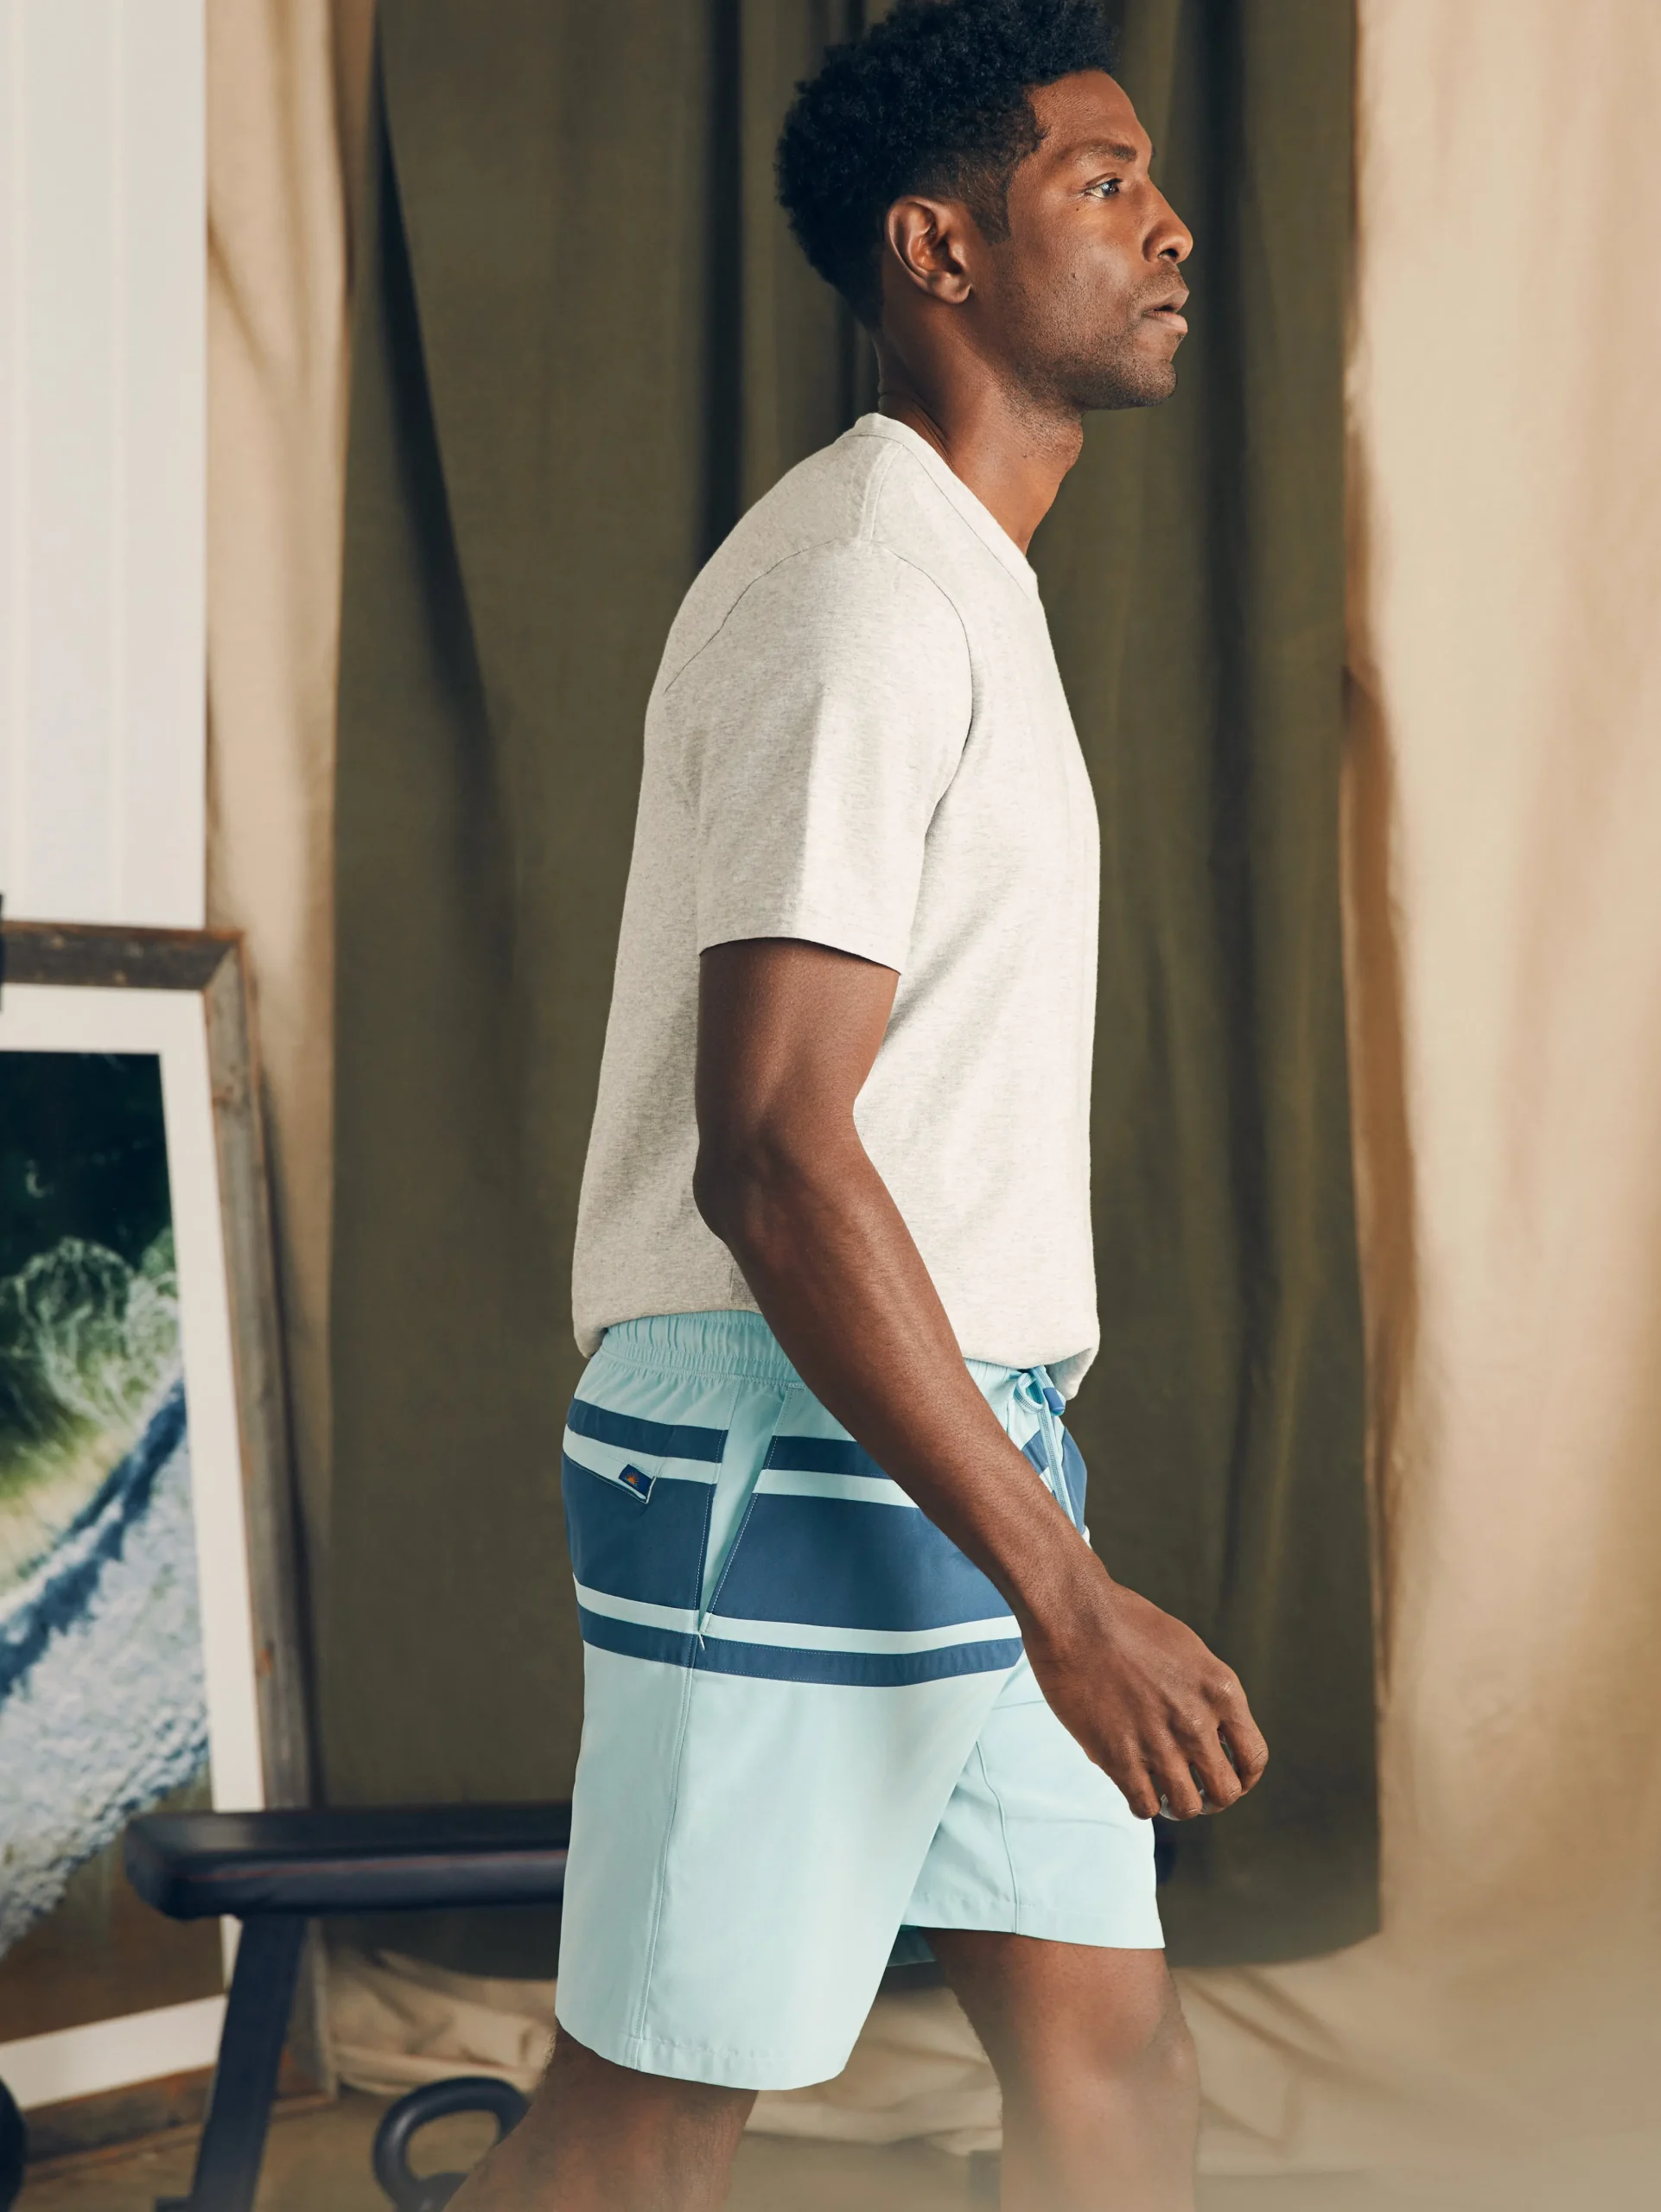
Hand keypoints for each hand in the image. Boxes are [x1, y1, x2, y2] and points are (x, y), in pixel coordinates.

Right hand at [1019, 1556, 1268, 1820]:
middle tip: (1193, 1790)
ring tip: (1163, 1793)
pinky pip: (1144, 1806)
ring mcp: (1158, 1743)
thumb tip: (1211, 1730)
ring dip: (1176, 1805)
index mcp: (1220, 1691)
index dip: (1244, 1778)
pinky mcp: (1118, 1756)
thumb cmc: (1126, 1621)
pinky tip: (1133, 1786)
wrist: (1076, 1613)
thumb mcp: (1188, 1649)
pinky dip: (1142, 1804)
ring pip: (1186, 1807)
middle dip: (1211, 1799)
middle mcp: (1196, 1722)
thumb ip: (1205, 1693)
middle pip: (1225, 1793)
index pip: (1254, 1759)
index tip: (1228, 1777)